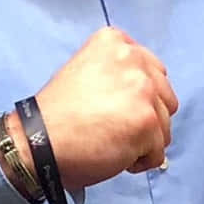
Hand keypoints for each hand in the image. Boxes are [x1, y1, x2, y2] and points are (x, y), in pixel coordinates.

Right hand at [32, 27, 178, 188]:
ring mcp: (142, 90)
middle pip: (165, 97)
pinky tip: (112, 154)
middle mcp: (132, 59)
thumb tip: (148, 95)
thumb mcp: (85, 70)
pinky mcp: (147, 121)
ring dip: (143, 141)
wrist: (39, 142)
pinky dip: (139, 161)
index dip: (138, 97)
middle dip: (146, 118)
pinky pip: (158, 152)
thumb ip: (118, 72)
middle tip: (113, 128)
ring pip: (164, 125)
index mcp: (115, 41)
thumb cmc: (57, 115)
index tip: (117, 109)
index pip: (153, 70)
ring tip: (110, 141)